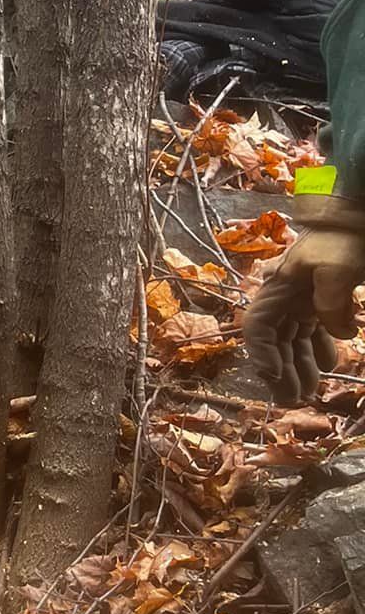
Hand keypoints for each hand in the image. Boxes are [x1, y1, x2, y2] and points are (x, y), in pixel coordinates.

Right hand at [242, 196, 364, 403]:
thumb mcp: (338, 270)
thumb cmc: (346, 237)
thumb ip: (330, 307)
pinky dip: (318, 349)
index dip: (261, 354)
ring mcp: (302, 297)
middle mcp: (285, 294)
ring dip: (298, 365)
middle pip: (274, 339)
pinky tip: (327, 365)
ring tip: (308, 391)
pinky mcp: (320, 298)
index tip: (274, 377)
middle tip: (291, 400)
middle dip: (281, 371)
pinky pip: (312, 330)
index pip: (258, 325)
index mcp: (279, 286)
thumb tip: (335, 333)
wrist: (358, 214)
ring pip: (293, 338)